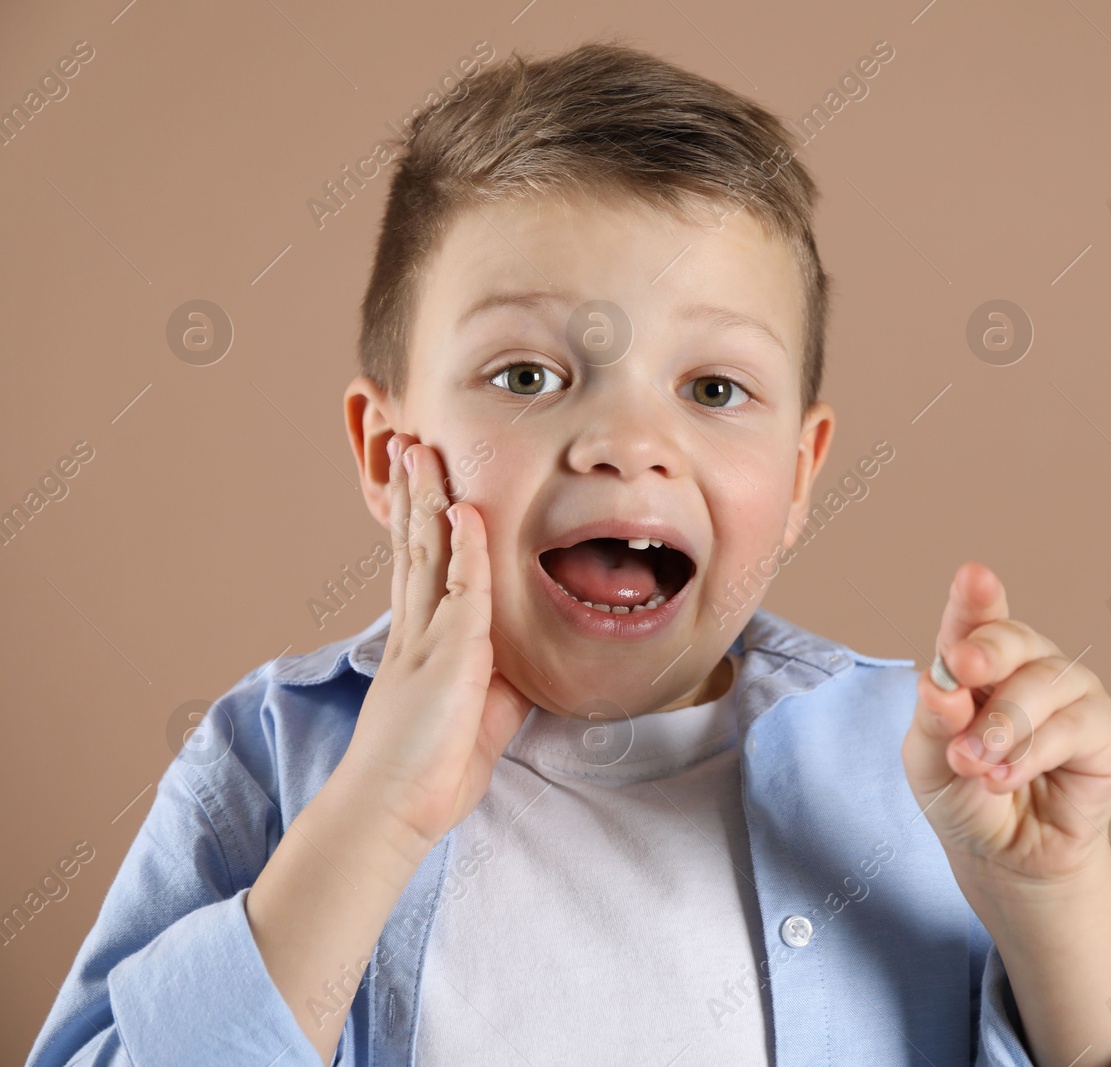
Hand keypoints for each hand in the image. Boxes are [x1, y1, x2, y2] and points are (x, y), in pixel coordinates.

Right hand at [336, 432, 533, 858]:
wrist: (393, 808)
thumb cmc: (433, 770)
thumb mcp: (479, 713)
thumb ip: (498, 681)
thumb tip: (524, 668)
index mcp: (420, 643)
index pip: (419, 567)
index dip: (419, 521)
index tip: (419, 482)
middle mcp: (416, 631)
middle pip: (413, 545)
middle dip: (412, 493)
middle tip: (408, 445)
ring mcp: (427, 638)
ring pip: (426, 553)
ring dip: (426, 499)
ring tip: (419, 451)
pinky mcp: (447, 654)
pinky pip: (461, 589)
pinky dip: (465, 547)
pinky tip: (465, 509)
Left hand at [901, 562, 1110, 889]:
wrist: (1005, 858)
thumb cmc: (964, 796)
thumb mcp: (930, 763)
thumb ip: (934, 723)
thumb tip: (936, 684)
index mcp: (978, 661)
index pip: (975, 619)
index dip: (975, 597)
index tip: (974, 577)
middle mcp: (1027, 664)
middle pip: (1011, 638)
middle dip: (984, 652)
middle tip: (960, 669)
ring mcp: (1068, 692)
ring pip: (1040, 684)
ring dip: (1001, 725)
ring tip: (974, 763)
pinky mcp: (1103, 729)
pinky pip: (1071, 727)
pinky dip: (1032, 753)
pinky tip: (1004, 777)